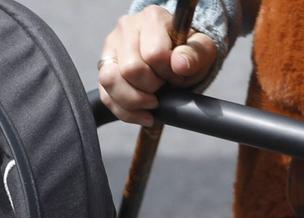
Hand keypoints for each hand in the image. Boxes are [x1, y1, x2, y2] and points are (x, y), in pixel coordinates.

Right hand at [97, 7, 220, 127]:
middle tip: (163, 87)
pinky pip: (105, 96)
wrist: (173, 54)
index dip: (167, 73)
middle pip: (130, 69)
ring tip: (151, 103)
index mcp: (153, 18)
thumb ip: (195, 55)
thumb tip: (179, 65)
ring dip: (134, 101)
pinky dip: (125, 111)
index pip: (154, 54)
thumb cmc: (186, 51)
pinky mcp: (103, 68)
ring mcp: (110, 48)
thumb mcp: (201, 50)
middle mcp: (127, 28)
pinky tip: (142, 114)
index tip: (176, 76)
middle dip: (150, 88)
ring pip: (110, 81)